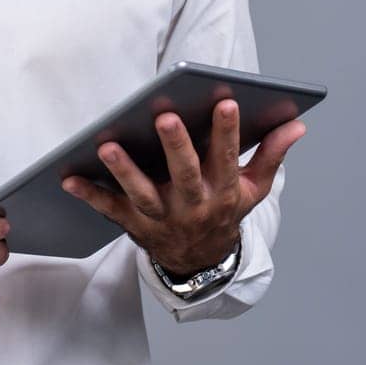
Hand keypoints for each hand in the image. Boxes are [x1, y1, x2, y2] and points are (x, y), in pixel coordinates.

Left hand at [60, 99, 306, 273]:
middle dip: (176, 147)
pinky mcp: (135, 225)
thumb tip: (297, 125)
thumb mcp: (253, 189)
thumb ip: (271, 155)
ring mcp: (163, 218)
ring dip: (125, 171)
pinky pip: (110, 210)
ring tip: (108, 145)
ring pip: (143, 194)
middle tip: (164, 118)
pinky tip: (68, 176)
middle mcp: (193, 207)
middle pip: (184, 176)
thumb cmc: (225, 212)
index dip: (228, 132)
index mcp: (224, 192)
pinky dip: (89, 195)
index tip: (226, 102)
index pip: (228, 159)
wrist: (201, 262)